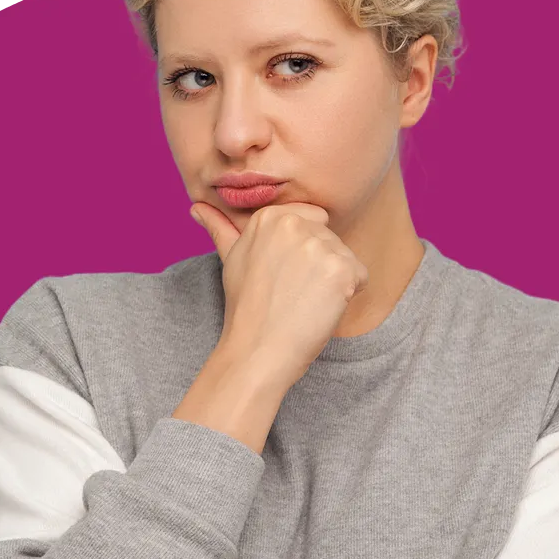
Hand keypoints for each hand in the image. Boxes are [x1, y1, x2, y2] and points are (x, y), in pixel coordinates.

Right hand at [190, 201, 367, 388]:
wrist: (258, 350)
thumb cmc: (246, 310)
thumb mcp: (231, 261)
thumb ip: (221, 229)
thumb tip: (197, 207)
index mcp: (270, 217)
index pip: (313, 221)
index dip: (303, 254)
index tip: (283, 277)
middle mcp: (295, 224)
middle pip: (330, 239)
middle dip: (319, 267)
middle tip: (292, 293)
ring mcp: (319, 246)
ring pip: (346, 257)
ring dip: (334, 282)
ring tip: (304, 302)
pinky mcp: (341, 269)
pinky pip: (361, 276)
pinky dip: (349, 295)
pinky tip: (321, 308)